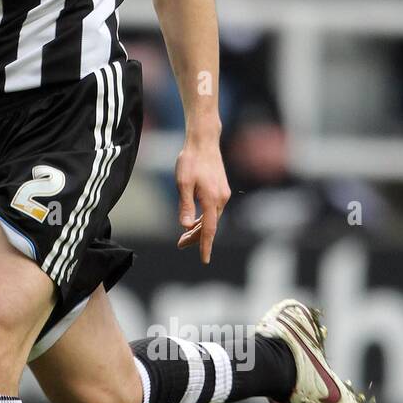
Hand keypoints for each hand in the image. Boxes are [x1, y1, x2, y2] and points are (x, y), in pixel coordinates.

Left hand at [175, 136, 229, 264]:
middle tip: (180, 244)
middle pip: (210, 226)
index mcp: (212, 200)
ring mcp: (223, 194)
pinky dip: (203, 218)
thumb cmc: (191, 161)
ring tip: (184, 236)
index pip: (208, 229)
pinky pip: (213, 210)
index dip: (205, 245)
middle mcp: (221, 199)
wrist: (203, 142)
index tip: (204, 260)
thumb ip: (185, 205)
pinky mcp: (221, 189)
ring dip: (199, 228)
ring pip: (211, 218)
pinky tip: (193, 221)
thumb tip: (185, 226)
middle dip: (196, 238)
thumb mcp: (182, 184)